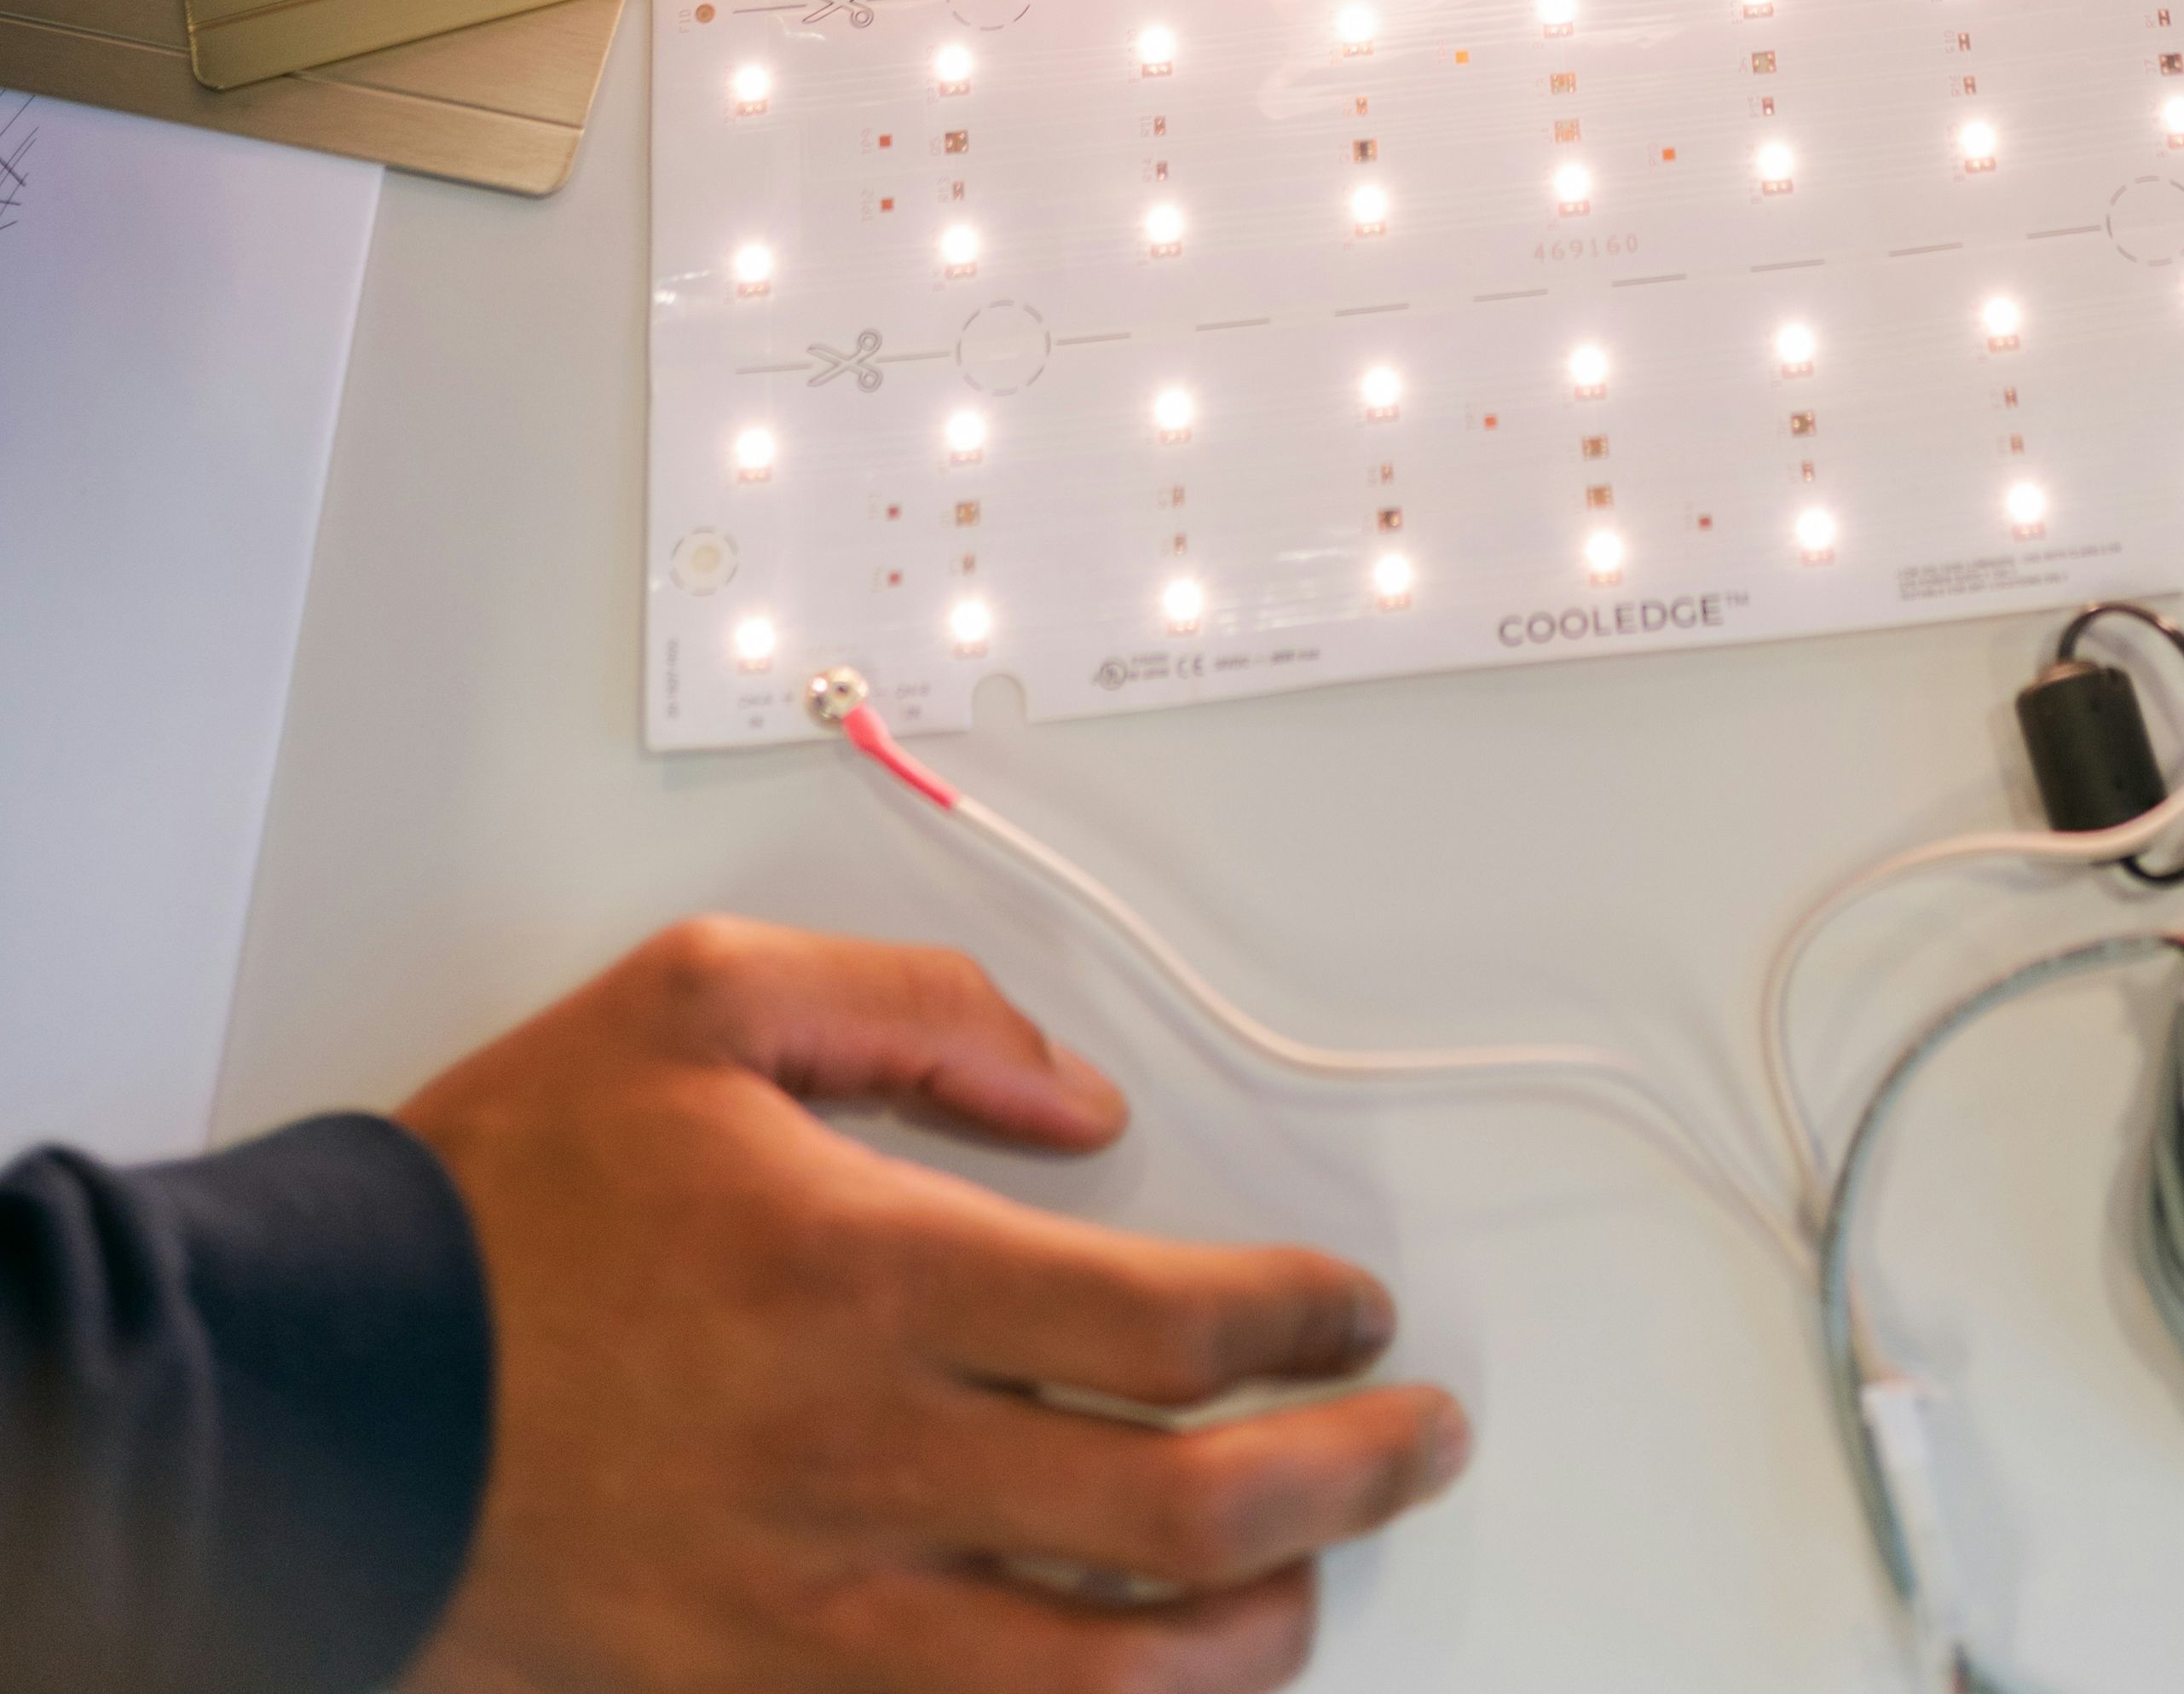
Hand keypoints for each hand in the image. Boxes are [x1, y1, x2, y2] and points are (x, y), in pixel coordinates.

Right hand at [404, 919, 1462, 1693]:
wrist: (333, 1389)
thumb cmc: (507, 1202)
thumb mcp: (705, 998)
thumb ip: (918, 1011)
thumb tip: (1072, 1094)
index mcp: (875, 1278)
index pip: (1169, 1330)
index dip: (1303, 1325)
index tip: (1355, 1313)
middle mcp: (871, 1461)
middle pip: (1182, 1520)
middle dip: (1343, 1479)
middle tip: (1410, 1441)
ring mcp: (819, 1611)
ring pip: (1104, 1679)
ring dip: (1247, 1636)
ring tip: (1306, 1576)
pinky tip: (1138, 1684)